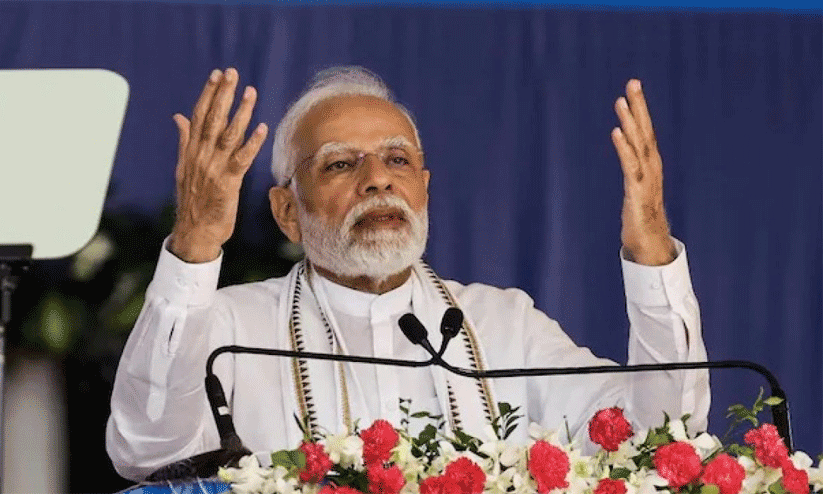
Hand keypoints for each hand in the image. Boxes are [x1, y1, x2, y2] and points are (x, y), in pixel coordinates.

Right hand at [169, 68, 268, 262]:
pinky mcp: (227, 183)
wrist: (194, 232)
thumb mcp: (185, 168)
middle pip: (211, 119)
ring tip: (250, 92)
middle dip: (223, 94)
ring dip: (240, 112)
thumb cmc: (194, 201)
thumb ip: (185, 140)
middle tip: (232, 73)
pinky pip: (242, 159)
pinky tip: (262, 127)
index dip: (208, 94)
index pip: (198, 115)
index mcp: (191, 151)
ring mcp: (214, 169)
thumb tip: (179, 117)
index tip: (217, 75)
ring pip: (228, 134)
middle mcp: (201, 156)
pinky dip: (252, 143)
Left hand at [612, 79, 675, 265]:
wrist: (649, 243)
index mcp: (651, 163)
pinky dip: (624, 147)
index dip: (640, 109)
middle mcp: (651, 166)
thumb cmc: (641, 215)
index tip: (633, 86)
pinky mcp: (637, 191)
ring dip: (629, 122)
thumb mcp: (636, 186)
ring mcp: (646, 178)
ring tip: (621, 102)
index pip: (646, 130)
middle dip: (638, 106)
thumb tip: (627, 155)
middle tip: (633, 82)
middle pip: (645, 131)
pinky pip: (630, 165)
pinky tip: (616, 132)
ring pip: (638, 144)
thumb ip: (633, 169)